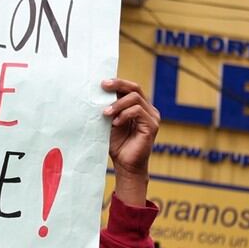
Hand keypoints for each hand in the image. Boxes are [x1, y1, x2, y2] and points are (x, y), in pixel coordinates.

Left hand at [102, 79, 159, 206]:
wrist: (125, 164)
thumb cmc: (117, 144)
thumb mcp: (109, 122)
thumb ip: (108, 108)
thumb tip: (96, 93)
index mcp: (138, 106)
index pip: (130, 88)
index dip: (118, 82)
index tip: (102, 83)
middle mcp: (148, 109)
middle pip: (135, 88)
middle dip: (118, 85)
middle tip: (103, 87)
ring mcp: (152, 117)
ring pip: (135, 99)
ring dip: (117, 104)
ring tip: (105, 113)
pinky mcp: (152, 126)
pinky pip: (138, 111)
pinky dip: (124, 114)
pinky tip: (115, 123)